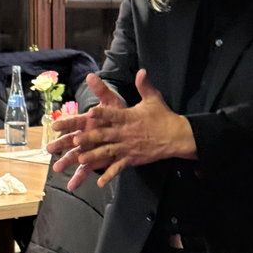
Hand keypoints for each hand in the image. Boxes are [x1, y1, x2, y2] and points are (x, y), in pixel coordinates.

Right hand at [48, 73, 124, 189]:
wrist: (131, 129)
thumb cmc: (119, 114)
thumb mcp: (111, 101)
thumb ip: (101, 90)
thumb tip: (91, 75)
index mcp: (87, 122)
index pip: (74, 122)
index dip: (65, 124)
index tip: (55, 126)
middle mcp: (85, 136)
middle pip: (70, 141)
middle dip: (60, 145)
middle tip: (49, 149)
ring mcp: (89, 150)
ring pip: (75, 157)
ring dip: (66, 162)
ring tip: (57, 168)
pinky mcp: (95, 161)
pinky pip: (86, 170)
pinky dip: (79, 178)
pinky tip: (72, 186)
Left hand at [53, 69, 195, 189]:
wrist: (176, 136)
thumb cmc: (163, 116)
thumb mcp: (154, 98)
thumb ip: (144, 85)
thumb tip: (142, 70)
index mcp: (129, 117)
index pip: (113, 114)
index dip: (102, 112)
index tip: (89, 112)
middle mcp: (126, 133)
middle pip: (105, 135)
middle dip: (89, 138)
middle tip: (75, 140)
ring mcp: (128, 147)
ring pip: (108, 152)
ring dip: (93, 156)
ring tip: (80, 159)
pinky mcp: (132, 159)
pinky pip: (118, 168)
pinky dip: (109, 175)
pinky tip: (100, 182)